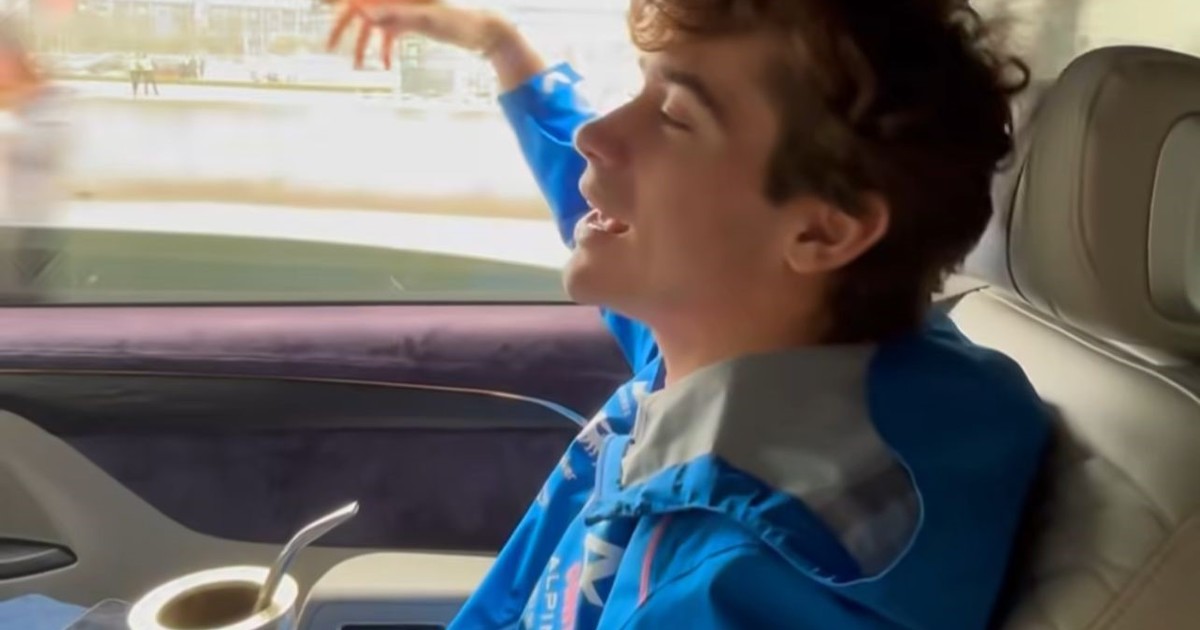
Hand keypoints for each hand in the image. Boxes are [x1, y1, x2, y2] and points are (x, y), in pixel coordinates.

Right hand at [326, 0, 512, 69]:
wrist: (486, 31)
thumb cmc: (461, 19)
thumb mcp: (428, 18)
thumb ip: (397, 14)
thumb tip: (365, 15)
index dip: (340, 6)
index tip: (320, 9)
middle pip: (361, 8)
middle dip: (343, 27)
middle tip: (329, 48)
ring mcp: (404, 7)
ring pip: (375, 25)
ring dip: (365, 46)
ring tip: (357, 68)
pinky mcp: (412, 21)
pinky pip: (391, 34)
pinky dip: (385, 49)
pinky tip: (384, 68)